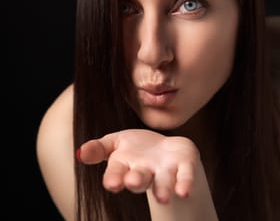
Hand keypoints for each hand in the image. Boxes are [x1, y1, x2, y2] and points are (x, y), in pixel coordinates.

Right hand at [77, 129, 200, 203]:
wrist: (166, 150)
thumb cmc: (137, 149)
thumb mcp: (115, 143)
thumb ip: (98, 149)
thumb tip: (80, 153)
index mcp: (126, 166)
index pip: (117, 172)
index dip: (114, 178)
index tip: (112, 183)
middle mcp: (145, 172)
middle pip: (140, 178)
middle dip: (136, 180)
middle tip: (133, 182)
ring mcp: (165, 170)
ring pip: (163, 181)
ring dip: (162, 188)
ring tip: (163, 198)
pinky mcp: (184, 166)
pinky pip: (185, 175)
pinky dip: (184, 183)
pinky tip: (184, 192)